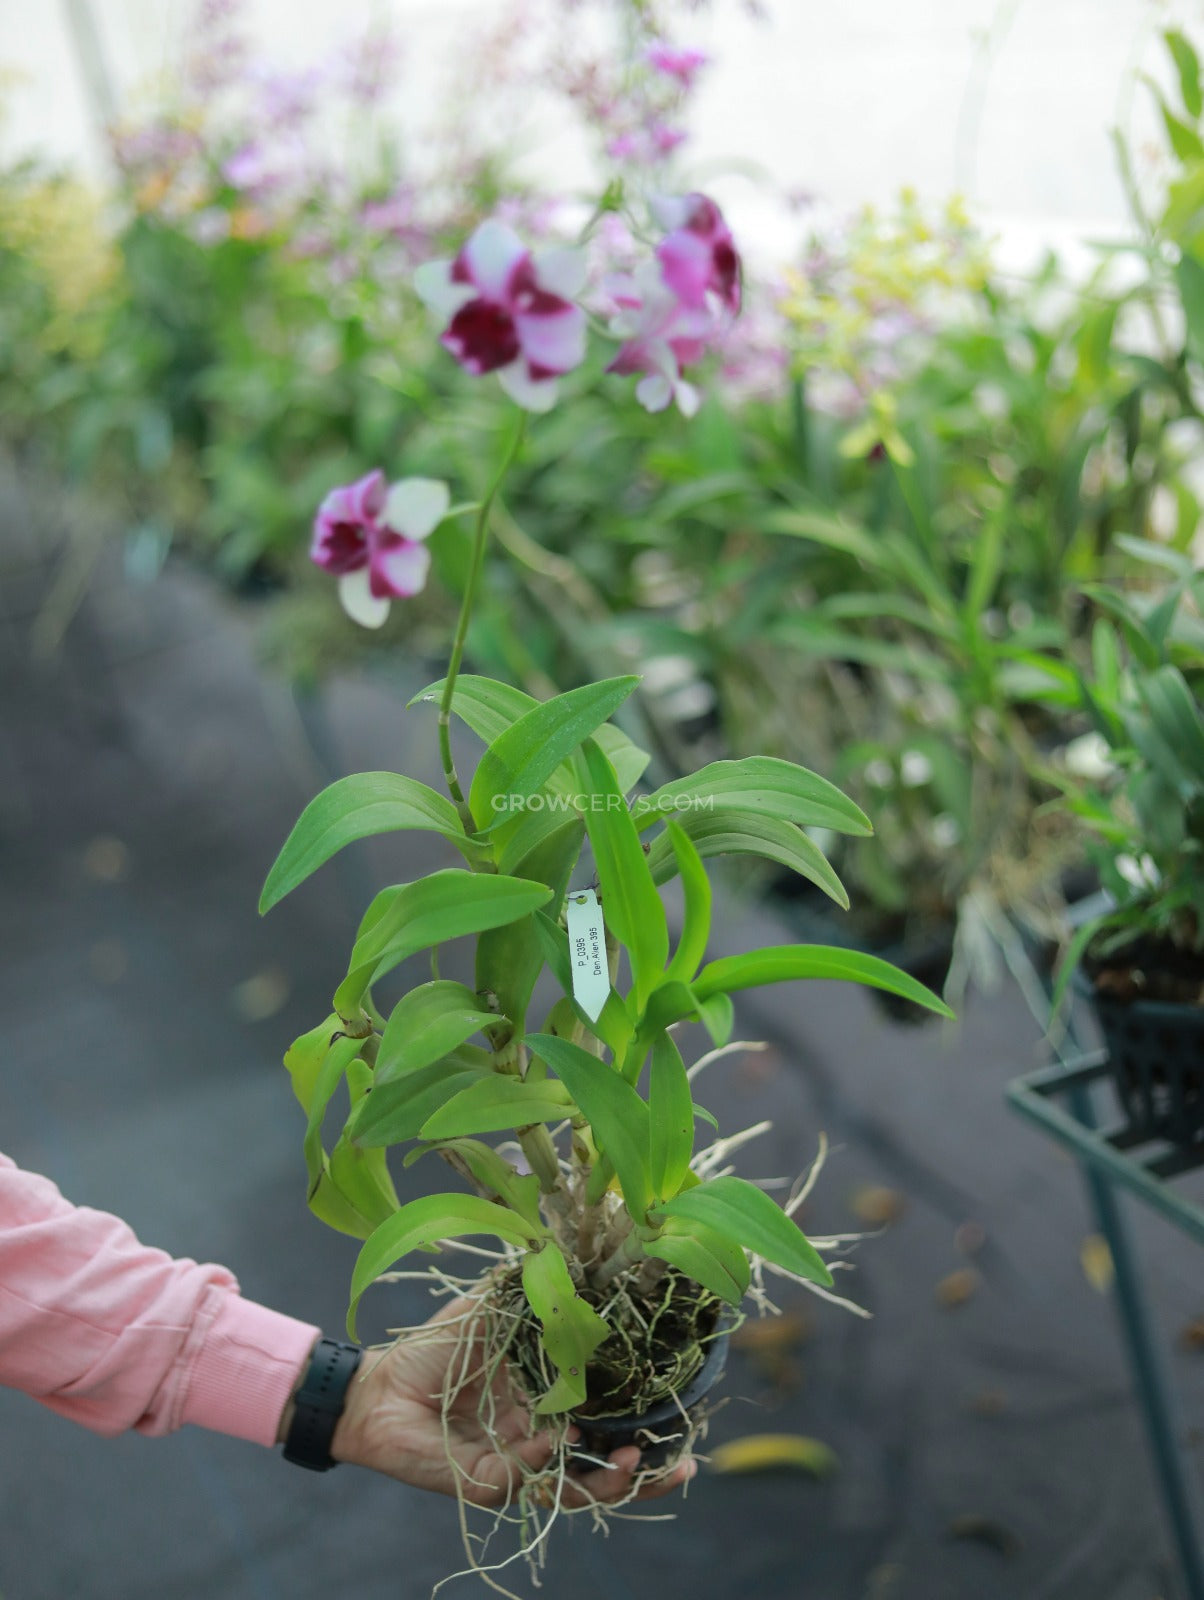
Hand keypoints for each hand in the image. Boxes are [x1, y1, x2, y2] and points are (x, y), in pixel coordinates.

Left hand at [326, 1294, 696, 1506]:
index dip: (646, 1424)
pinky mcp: (485, 1484)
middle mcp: (541, 1441)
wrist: (379, 1384)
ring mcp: (516, 1466)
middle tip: (679, 1464)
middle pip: (603, 1469)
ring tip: (630, 1461)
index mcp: (551, 1403)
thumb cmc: (438, 1347)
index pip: (610, 1422)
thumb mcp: (497, 1306)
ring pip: (573, 1490)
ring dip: (606, 1482)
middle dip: (644, 1473)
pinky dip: (544, 1462)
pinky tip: (557, 1437)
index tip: (683, 1415)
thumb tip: (580, 1248)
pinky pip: (524, 1480)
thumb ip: (537, 1285)